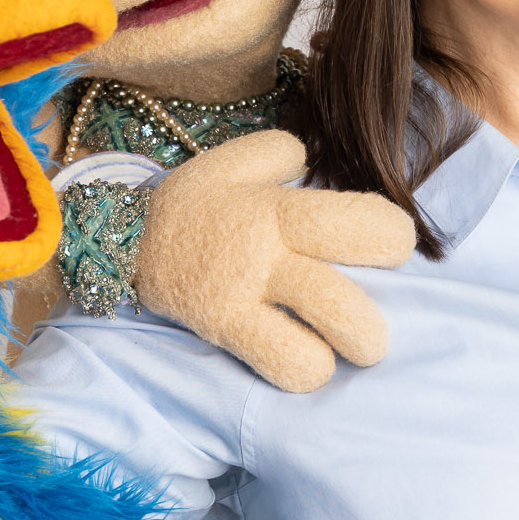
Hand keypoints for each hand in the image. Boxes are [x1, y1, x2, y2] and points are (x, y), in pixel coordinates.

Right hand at [134, 130, 414, 392]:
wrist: (124, 239)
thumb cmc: (197, 204)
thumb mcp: (234, 160)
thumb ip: (280, 151)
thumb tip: (315, 159)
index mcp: (274, 209)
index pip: (352, 222)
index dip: (390, 235)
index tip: (394, 242)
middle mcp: (262, 256)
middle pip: (338, 299)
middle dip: (374, 317)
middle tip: (377, 313)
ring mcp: (242, 299)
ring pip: (314, 346)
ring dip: (347, 349)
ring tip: (352, 345)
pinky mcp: (225, 331)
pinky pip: (283, 364)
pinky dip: (306, 368)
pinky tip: (310, 356)